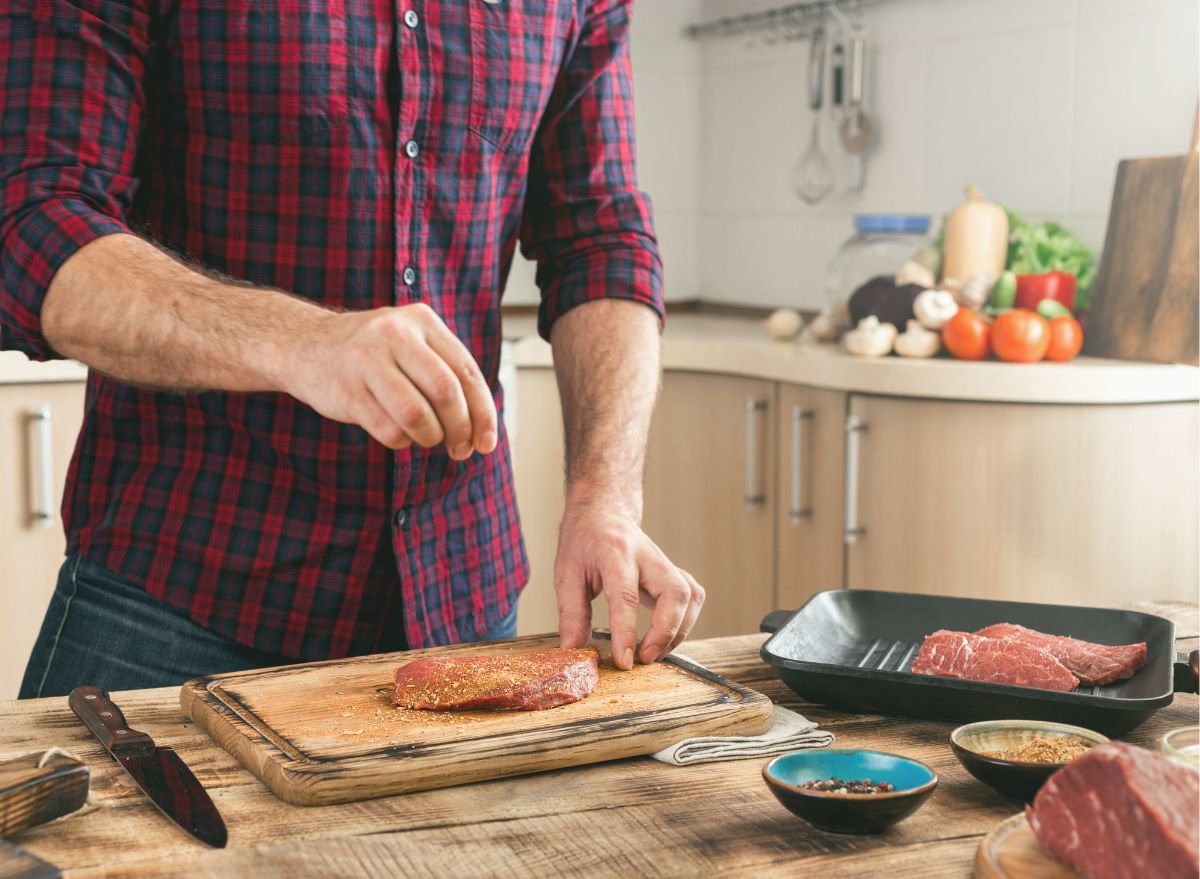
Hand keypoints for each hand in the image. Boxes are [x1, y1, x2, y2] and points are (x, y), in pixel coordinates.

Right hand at [283, 303, 496, 458]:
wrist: (303, 344)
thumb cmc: (373, 354)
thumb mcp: (411, 345)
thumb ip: (446, 373)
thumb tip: (483, 430)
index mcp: (422, 320)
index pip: (467, 371)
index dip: (483, 413)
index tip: (487, 442)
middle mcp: (395, 334)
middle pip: (446, 392)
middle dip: (460, 429)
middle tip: (460, 448)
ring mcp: (367, 360)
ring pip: (417, 415)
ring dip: (430, 437)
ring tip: (427, 438)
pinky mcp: (346, 390)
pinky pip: (389, 430)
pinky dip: (402, 441)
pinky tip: (398, 432)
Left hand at [554, 499, 704, 669]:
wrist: (603, 513)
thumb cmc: (584, 542)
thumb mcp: (566, 574)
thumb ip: (571, 613)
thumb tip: (573, 650)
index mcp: (614, 553)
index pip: (626, 595)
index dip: (626, 632)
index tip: (624, 661)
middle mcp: (646, 556)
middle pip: (674, 592)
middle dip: (666, 631)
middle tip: (645, 657)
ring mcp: (664, 562)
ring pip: (690, 595)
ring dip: (679, 630)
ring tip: (654, 652)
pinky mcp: (674, 571)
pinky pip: (693, 596)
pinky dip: (686, 621)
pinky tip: (666, 635)